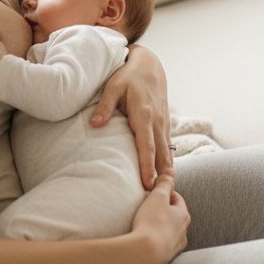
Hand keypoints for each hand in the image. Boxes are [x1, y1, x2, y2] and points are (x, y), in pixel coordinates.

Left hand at [92, 44, 171, 189]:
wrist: (150, 65)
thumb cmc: (128, 75)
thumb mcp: (113, 86)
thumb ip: (105, 106)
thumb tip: (95, 125)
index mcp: (145, 114)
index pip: (146, 145)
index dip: (147, 165)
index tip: (147, 183)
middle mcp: (158, 121)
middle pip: (160, 154)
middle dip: (159, 176)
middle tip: (156, 198)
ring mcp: (164, 123)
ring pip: (167, 152)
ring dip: (166, 171)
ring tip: (163, 192)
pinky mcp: (165, 124)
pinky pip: (168, 146)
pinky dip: (168, 161)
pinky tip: (165, 175)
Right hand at [130, 171, 188, 263]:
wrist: (144, 255)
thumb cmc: (152, 223)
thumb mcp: (157, 197)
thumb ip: (165, 183)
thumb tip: (171, 171)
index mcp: (183, 216)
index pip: (177, 200)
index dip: (166, 194)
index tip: (154, 192)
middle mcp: (183, 233)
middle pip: (174, 217)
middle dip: (163, 212)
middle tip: (149, 208)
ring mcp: (174, 248)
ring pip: (169, 233)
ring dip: (160, 228)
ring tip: (145, 225)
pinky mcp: (164, 260)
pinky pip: (161, 247)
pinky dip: (155, 242)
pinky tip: (144, 241)